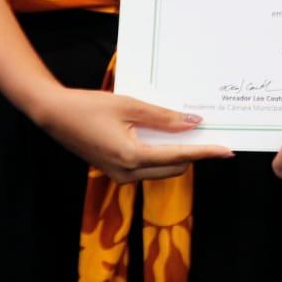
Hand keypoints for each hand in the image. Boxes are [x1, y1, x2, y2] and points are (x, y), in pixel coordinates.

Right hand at [33, 87, 233, 183]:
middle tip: (211, 136)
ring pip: (160, 169)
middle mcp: (128, 173)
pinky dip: (160, 154)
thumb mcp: (130, 106)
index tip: (227, 150)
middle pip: (173, 167)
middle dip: (194, 154)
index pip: (180, 156)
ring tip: (192, 133)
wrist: (54, 114)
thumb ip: (163, 117)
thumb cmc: (89, 106)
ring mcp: (119, 175)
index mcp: (133, 157)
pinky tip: (165, 135)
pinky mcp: (114, 170)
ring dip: (177, 154)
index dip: (206, 152)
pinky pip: (146, 166)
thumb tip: (193, 122)